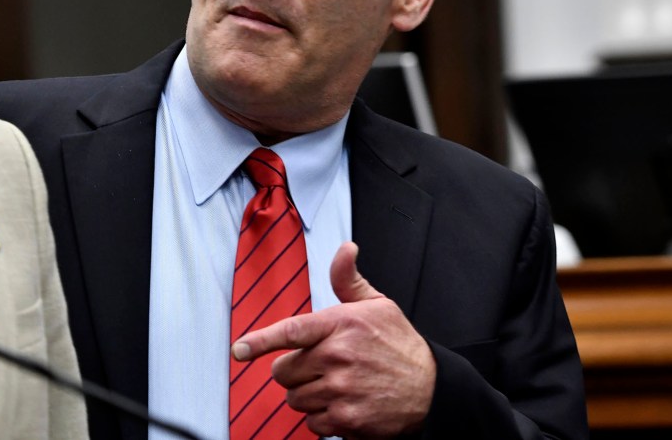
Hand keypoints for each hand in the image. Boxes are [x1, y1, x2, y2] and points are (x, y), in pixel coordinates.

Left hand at [231, 241, 435, 438]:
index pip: (291, 331)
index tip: (239, 349)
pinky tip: (343, 405)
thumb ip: (349, 280)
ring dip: (308, 395)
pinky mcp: (347, 421)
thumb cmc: (399, 345)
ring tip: (335, 385)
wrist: (432, 390)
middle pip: (283, 371)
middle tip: (319, 366)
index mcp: (342, 324)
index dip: (260, 340)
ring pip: (294, 398)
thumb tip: (345, 248)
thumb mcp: (378, 305)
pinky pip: (312, 423)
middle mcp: (339, 357)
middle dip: (294, 370)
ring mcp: (342, 391)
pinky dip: (322, 418)